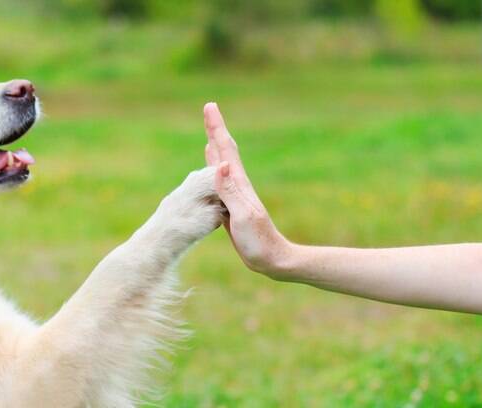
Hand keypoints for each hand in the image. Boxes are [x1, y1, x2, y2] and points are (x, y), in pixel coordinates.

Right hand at [203, 103, 292, 276]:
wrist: (272, 259)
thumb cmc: (259, 240)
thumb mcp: (242, 215)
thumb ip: (230, 191)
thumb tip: (220, 164)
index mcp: (240, 184)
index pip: (225, 150)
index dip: (217, 128)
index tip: (210, 107)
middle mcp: (238, 185)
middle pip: (225, 151)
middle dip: (216, 130)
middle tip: (209, 110)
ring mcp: (236, 196)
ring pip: (222, 165)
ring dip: (215, 148)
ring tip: (210, 135)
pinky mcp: (232, 207)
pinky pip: (219, 183)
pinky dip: (214, 171)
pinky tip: (213, 170)